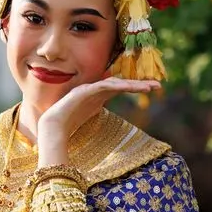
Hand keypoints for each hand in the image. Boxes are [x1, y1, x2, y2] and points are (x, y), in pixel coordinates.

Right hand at [38, 76, 160, 143]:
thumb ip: (100, 112)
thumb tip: (110, 116)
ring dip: (132, 85)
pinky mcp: (84, 91)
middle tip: (158, 86)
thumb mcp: (90, 118)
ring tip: (149, 87)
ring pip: (115, 83)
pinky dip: (117, 86)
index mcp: (99, 96)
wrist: (52, 127)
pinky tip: (128, 87)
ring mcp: (89, 89)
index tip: (152, 89)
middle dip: (140, 84)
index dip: (136, 87)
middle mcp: (96, 90)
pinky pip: (104, 86)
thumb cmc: (69, 125)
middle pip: (122, 84)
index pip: (121, 88)